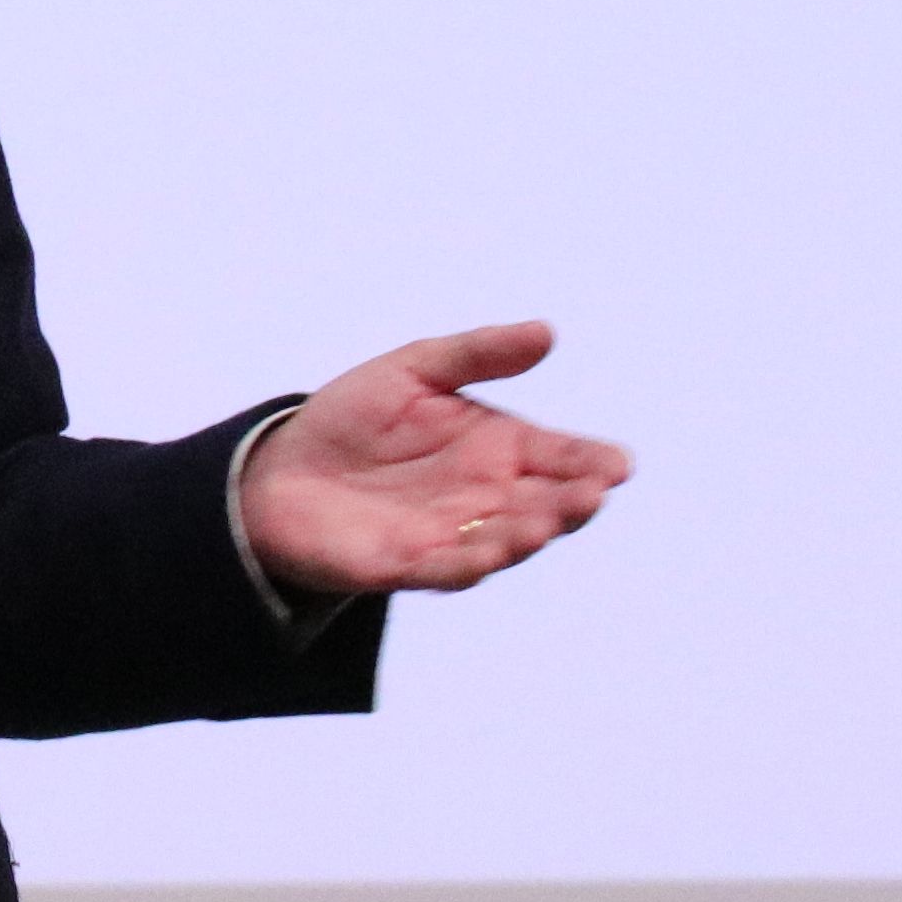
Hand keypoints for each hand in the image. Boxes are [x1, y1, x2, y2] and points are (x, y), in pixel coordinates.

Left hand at [233, 321, 631, 598]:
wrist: (281, 470)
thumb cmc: (355, 419)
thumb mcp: (415, 369)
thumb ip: (478, 353)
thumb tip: (546, 332)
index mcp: (499, 447)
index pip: (559, 455)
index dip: (592, 461)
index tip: (619, 463)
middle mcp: (487, 496)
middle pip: (544, 504)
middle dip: (570, 502)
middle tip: (593, 493)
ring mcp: (452, 534)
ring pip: (505, 541)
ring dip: (528, 534)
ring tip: (547, 520)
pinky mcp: (408, 565)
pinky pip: (446, 569)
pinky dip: (469, 563)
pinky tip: (488, 555)